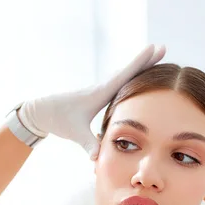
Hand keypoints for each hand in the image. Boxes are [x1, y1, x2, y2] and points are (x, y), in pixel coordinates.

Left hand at [18, 44, 166, 158]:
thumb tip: (97, 156)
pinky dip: (130, 76)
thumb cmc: (58, 119)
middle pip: (129, 70)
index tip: (154, 49)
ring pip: (124, 75)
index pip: (125, 75)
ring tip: (154, 57)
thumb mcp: (74, 132)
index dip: (140, 62)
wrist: (42, 111)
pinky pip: (119, 83)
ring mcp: (100, 90)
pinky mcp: (97, 96)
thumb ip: (88, 143)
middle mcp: (101, 88)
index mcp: (100, 93)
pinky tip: (135, 76)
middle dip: (146, 60)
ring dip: (139, 66)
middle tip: (163, 47)